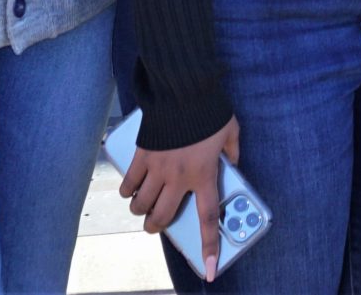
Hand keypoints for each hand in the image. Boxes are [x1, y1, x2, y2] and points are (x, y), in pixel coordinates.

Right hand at [121, 118, 239, 280]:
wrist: (183, 90)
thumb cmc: (209, 111)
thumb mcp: (231, 131)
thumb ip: (232, 151)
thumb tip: (232, 162)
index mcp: (204, 175)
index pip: (208, 219)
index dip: (208, 247)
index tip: (209, 269)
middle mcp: (179, 178)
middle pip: (162, 217)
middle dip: (157, 227)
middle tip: (157, 224)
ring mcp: (157, 169)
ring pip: (141, 205)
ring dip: (141, 210)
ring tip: (144, 206)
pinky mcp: (141, 157)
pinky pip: (128, 183)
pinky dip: (127, 190)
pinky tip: (130, 188)